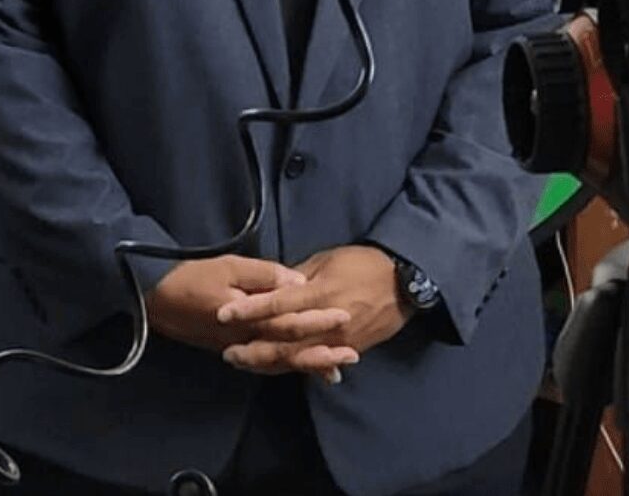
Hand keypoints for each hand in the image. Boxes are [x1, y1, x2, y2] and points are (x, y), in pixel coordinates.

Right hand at [145, 254, 355, 379]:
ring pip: (280, 361)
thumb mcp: (230, 266)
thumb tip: (297, 281)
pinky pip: (266, 362)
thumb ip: (264, 275)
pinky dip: (288, 366)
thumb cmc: (195, 276)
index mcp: (249, 318)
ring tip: (337, 368)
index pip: (290, 322)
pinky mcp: (235, 349)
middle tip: (352, 356)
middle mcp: (247, 339)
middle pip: (290, 350)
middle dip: (322, 354)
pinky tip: (304, 368)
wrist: (158, 298)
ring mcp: (240, 348)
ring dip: (309, 365)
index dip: (318, 320)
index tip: (346, 316)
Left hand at [217, 244, 412, 373]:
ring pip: (297, 357)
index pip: (278, 302)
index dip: (250, 309)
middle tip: (228, 352)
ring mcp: (338, 340)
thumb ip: (300, 275)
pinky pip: (317, 363)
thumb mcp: (330, 259)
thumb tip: (275, 285)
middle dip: (253, 347)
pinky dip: (296, 368)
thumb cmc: (364, 263)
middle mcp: (326, 320)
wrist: (404, 283)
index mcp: (320, 291)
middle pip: (283, 339)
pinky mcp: (348, 350)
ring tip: (245, 363)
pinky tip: (276, 370)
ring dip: (268, 362)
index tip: (224, 314)